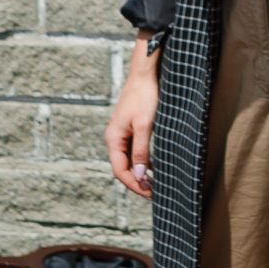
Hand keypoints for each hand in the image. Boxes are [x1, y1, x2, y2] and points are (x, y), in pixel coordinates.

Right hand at [105, 34, 160, 197]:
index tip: (149, 194)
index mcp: (113, 139)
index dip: (134, 185)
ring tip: (155, 182)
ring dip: (140, 172)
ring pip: (129, 159)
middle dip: (137, 181)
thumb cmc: (144, 97)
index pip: (120, 171)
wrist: (145, 74)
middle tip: (154, 192)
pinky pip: (134, 150)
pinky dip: (143, 160)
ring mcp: (121, 132)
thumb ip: (141, 152)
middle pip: (123, 167)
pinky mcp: (130, 127)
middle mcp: (114, 138)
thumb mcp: (144, 126)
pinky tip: (155, 164)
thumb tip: (140, 177)